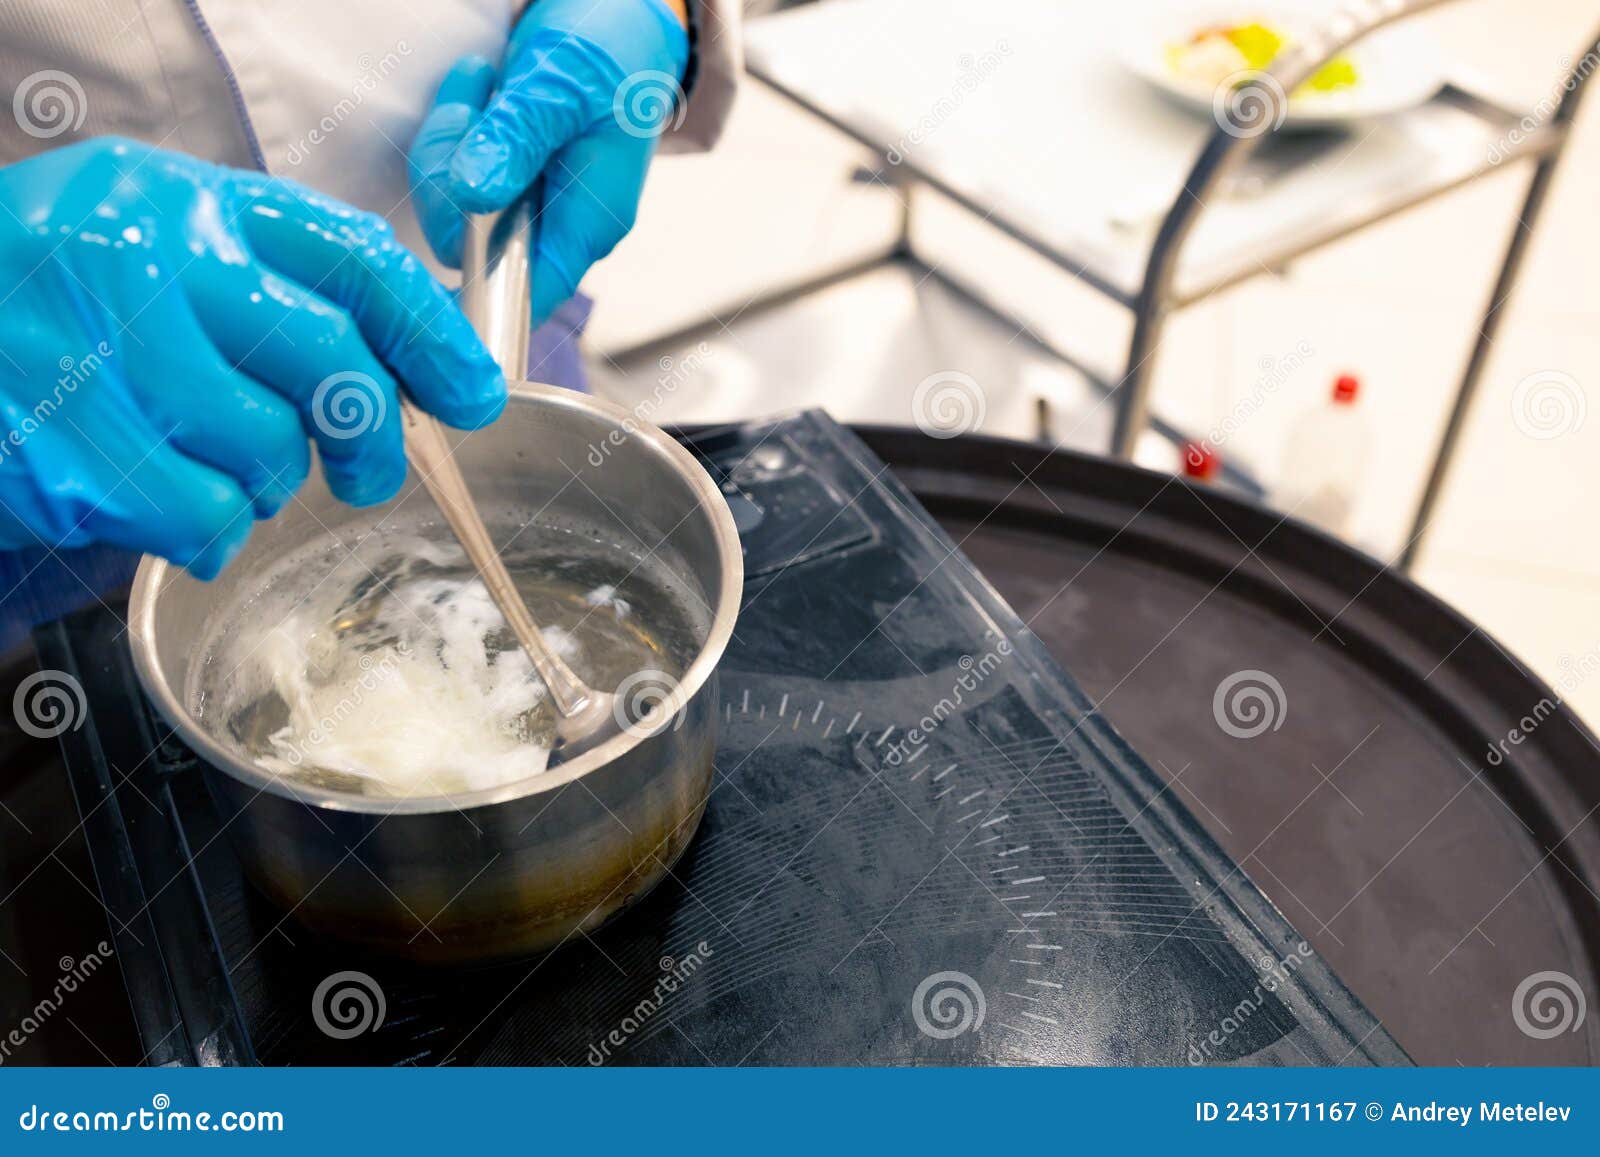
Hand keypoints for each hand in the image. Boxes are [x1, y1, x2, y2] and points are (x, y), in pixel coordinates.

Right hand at [0, 137, 505, 577]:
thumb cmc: (43, 311)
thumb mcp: (147, 251)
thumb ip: (262, 284)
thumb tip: (400, 364)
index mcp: (178, 201)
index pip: (351, 255)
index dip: (434, 334)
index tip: (474, 391)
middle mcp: (139, 260)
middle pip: (334, 364)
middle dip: (373, 436)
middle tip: (367, 470)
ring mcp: (94, 356)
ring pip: (268, 455)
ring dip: (258, 486)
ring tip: (201, 463)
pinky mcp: (63, 455)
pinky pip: (202, 519)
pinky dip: (203, 532)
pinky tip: (155, 500)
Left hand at [409, 0, 689, 325]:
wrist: (622, 14)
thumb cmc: (612, 50)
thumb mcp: (561, 86)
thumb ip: (517, 139)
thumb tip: (473, 194)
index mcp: (588, 224)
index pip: (524, 295)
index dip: (476, 282)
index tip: (442, 228)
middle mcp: (562, 227)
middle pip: (474, 246)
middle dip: (449, 177)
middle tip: (470, 110)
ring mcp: (536, 205)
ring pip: (457, 207)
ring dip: (451, 141)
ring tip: (482, 84)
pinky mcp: (514, 180)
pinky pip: (460, 175)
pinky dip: (457, 131)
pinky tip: (481, 90)